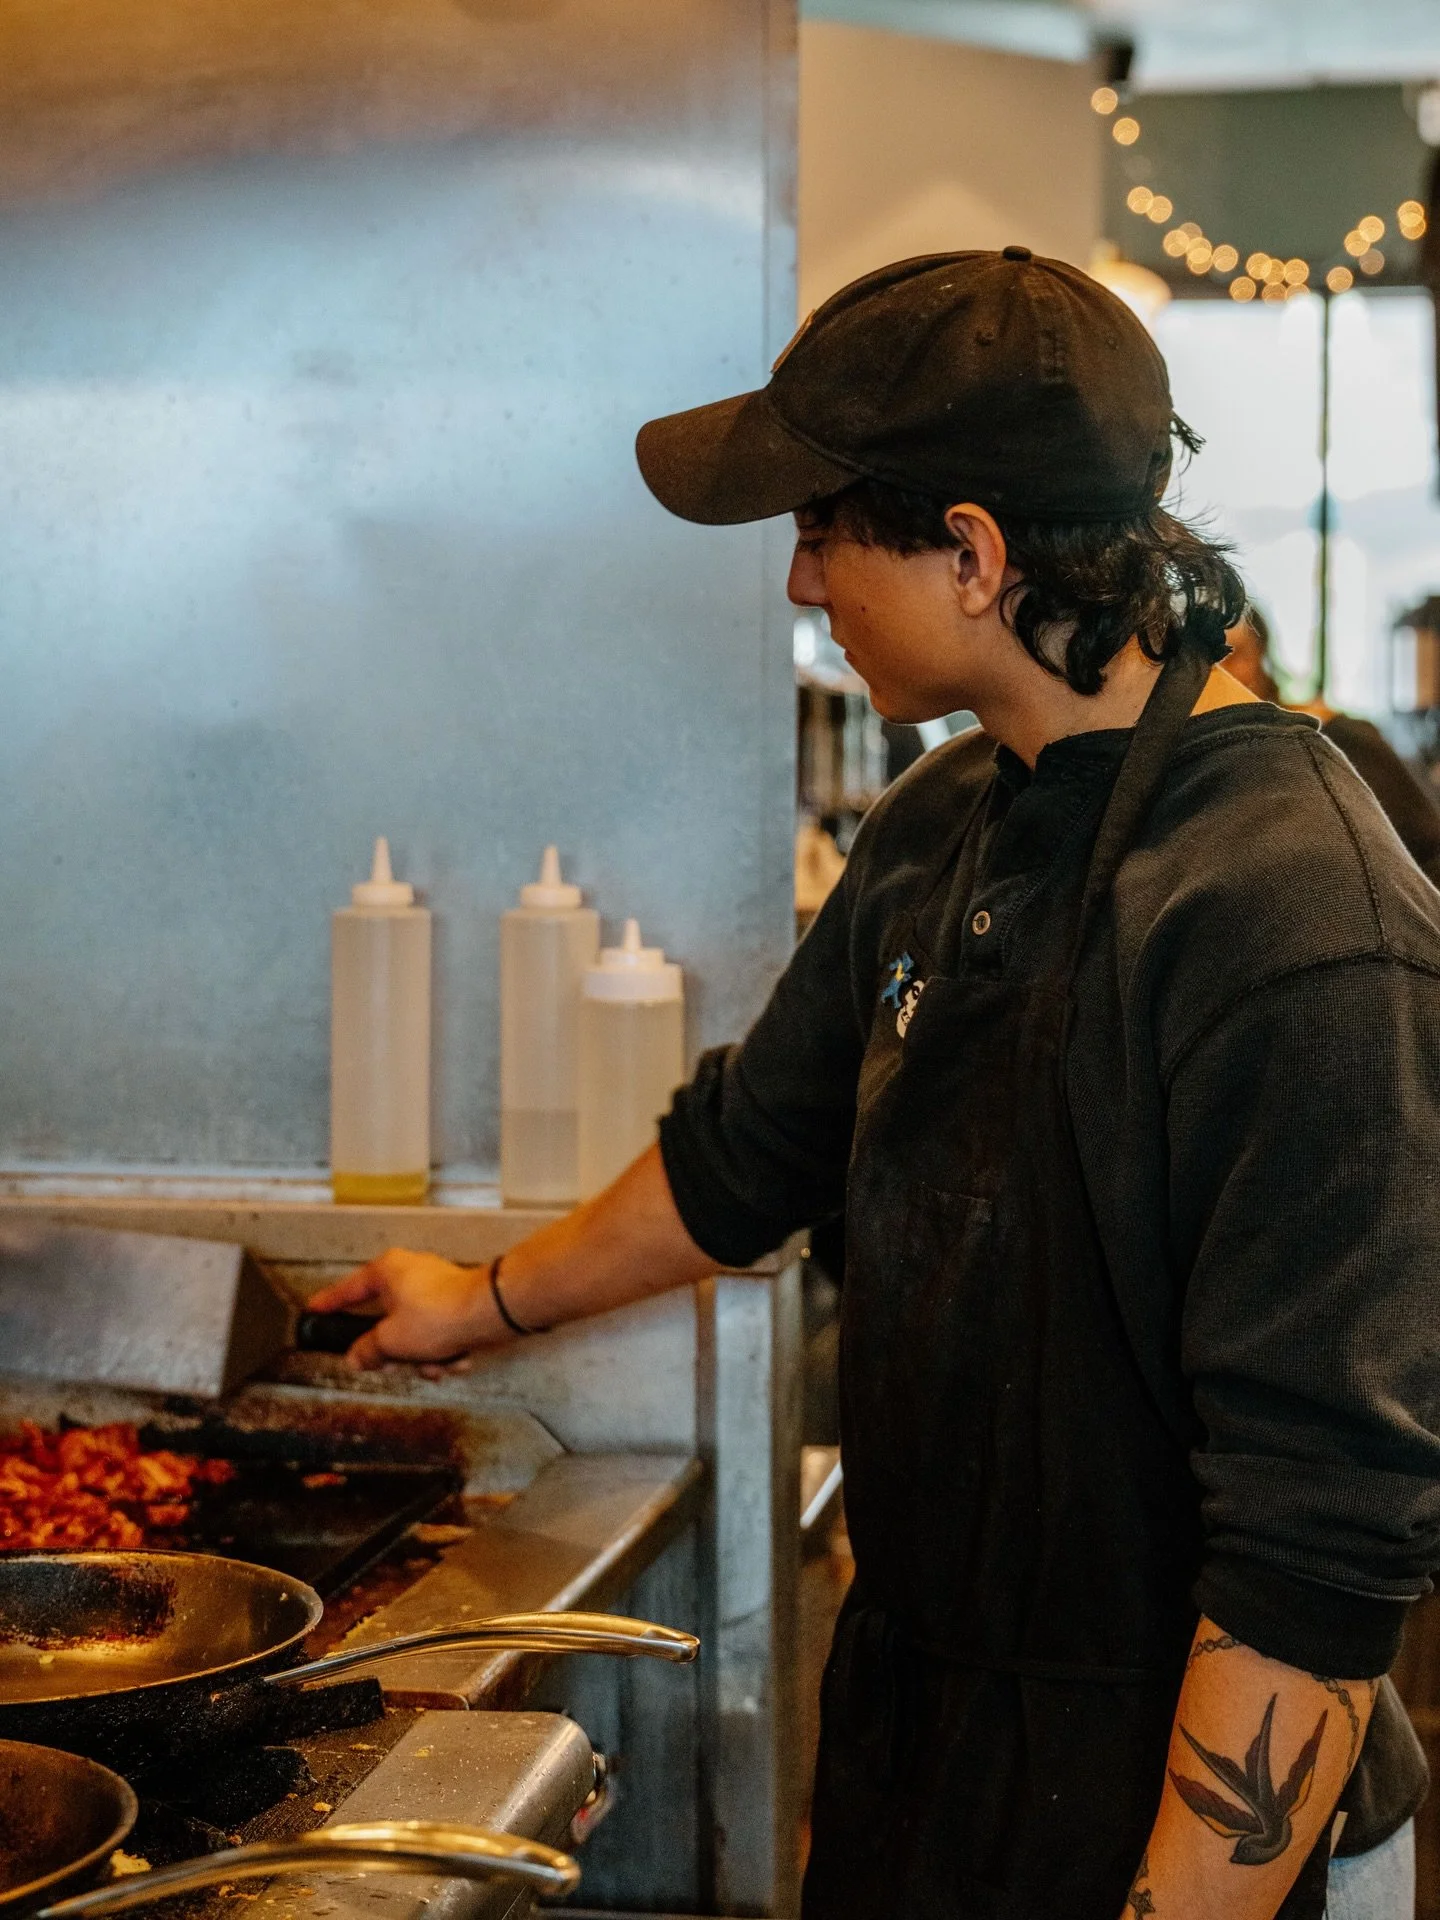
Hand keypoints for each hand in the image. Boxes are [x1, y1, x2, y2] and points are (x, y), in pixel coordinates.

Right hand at [306, 1249, 501, 1370]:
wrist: (490, 1314)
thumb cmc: (436, 1318)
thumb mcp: (391, 1341)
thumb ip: (368, 1350)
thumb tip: (356, 1358)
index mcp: (388, 1271)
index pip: (349, 1289)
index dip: (330, 1303)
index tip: (314, 1310)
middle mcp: (411, 1272)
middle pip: (388, 1319)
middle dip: (397, 1351)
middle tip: (396, 1364)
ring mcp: (437, 1285)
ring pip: (416, 1331)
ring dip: (424, 1357)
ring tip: (437, 1365)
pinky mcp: (459, 1301)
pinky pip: (440, 1332)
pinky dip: (446, 1349)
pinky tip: (457, 1358)